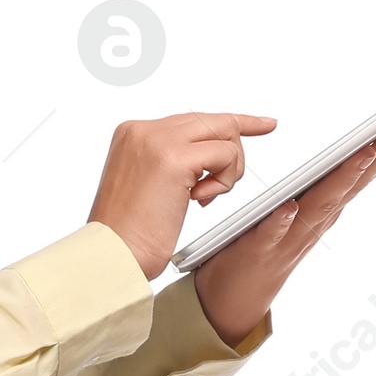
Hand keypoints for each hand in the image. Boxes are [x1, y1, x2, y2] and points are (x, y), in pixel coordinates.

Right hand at [88, 111, 278, 283]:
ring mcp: (158, 140)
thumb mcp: (144, 185)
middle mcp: (144, 129)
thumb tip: (205, 155)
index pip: (191, 119)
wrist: (111, 257)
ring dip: (227, 171)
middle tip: (225, 185)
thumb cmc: (126, 235)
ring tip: (204, 198)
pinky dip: (224, 180)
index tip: (264, 124)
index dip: (229, 125)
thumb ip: (169, 162)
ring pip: (224, 133)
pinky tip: (201, 200)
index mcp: (133, 133)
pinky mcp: (174, 158)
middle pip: (212, 120)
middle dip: (233, 152)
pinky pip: (225, 154)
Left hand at [192, 114, 375, 345]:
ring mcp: (292, 237)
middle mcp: (316, 219)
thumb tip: (346, 149)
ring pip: (322, 205)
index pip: (360, 170)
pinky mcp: (260, 251)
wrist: (235, 299)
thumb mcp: (300, 209)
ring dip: (344, 180)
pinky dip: (281, 222)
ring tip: (365, 153)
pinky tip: (289, 207)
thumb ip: (319, 183)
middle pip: (352, 182)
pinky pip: (272, 234)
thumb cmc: (268, 244)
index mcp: (324, 204)